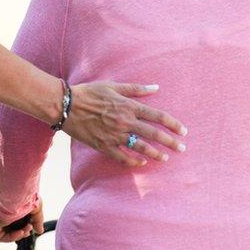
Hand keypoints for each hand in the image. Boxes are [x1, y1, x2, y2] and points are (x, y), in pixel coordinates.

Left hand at [0, 199, 43, 242]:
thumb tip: (40, 231)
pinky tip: (21, 232)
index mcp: (5, 202)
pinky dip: (11, 237)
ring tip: (27, 230)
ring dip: (18, 234)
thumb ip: (37, 220)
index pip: (11, 218)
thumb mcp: (34, 208)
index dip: (21, 225)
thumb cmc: (25, 195)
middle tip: (30, 229)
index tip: (30, 226)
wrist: (16, 194)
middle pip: (8, 226)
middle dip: (21, 230)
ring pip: (4, 232)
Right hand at [63, 82, 186, 166]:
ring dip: (155, 154)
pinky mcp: (103, 146)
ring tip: (165, 158)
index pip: (158, 116)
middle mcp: (125, 122)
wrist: (65, 106)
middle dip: (170, 142)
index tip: (183, 131)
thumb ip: (135, 88)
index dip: (173, 124)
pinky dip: (133, 162)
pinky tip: (141, 163)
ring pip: (140, 148)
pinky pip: (122, 157)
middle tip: (182, 148)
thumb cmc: (88, 92)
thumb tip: (155, 87)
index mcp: (129, 106)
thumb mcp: (112, 86)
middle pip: (154, 134)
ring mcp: (114, 136)